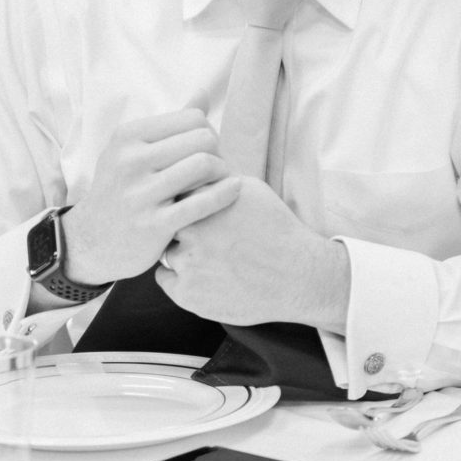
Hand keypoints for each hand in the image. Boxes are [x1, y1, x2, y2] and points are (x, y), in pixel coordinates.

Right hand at [61, 108, 239, 283]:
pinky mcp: (153, 225)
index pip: (191, 118)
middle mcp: (130, 161)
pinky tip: (234, 190)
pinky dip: (226, 193)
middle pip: (201, 138)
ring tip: (223, 179)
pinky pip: (202, 202)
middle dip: (218, 150)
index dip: (207, 130)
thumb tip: (204, 93)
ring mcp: (140, 194)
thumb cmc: (121, 188)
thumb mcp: (133, 150)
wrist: (91, 241)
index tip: (206, 149)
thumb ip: (171, 123)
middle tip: (218, 166)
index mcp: (127, 136)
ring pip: (203, 165)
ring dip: (223, 171)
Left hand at [156, 176, 350, 332]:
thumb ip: (216, 179)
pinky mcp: (187, 293)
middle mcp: (191, 230)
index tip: (193, 208)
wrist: (296, 276)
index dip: (181, 201)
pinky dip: (177, 276)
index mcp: (204, 201)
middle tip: (199, 234)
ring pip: (165, 251)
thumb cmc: (276, 229)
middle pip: (164, 221)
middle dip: (177, 226)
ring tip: (207, 257)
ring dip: (179, 252)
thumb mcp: (250, 189)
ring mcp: (187, 263)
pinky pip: (164, 278)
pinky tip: (200, 273)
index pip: (173, 193)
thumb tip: (193, 167)